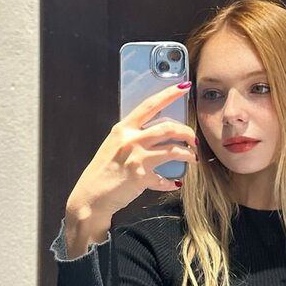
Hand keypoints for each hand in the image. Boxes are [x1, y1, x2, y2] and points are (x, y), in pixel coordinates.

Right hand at [65, 82, 196, 227]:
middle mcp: (131, 140)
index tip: (184, 87)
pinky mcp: (142, 177)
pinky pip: (165, 179)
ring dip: (188, 154)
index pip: (150, 105)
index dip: (169, 94)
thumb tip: (154, 134)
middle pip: (168, 128)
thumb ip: (131, 137)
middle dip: (187, 132)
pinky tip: (174, 183)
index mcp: (123, 129)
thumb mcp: (113, 146)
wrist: (91, 197)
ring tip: (193, 158)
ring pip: (173, 150)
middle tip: (194, 139)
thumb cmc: (102, 172)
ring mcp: (137, 158)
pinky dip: (172, 182)